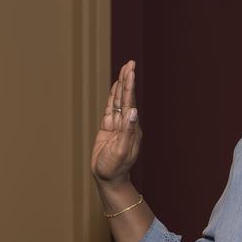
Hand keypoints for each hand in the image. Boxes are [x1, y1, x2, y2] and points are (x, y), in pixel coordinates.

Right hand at [91, 60, 140, 184]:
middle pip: (126, 97)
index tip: (130, 71)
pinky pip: (111, 108)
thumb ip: (127, 132)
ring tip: (125, 69)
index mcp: (131, 128)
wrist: (108, 179)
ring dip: (121, 85)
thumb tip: (132, 112)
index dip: (129, 86)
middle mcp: (126, 123)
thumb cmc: (115, 168)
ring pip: (118, 101)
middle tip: (130, 63)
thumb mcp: (121, 151)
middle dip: (128, 80)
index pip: (130, 102)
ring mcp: (117, 125)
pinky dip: (113, 96)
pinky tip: (116, 87)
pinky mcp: (108, 128)